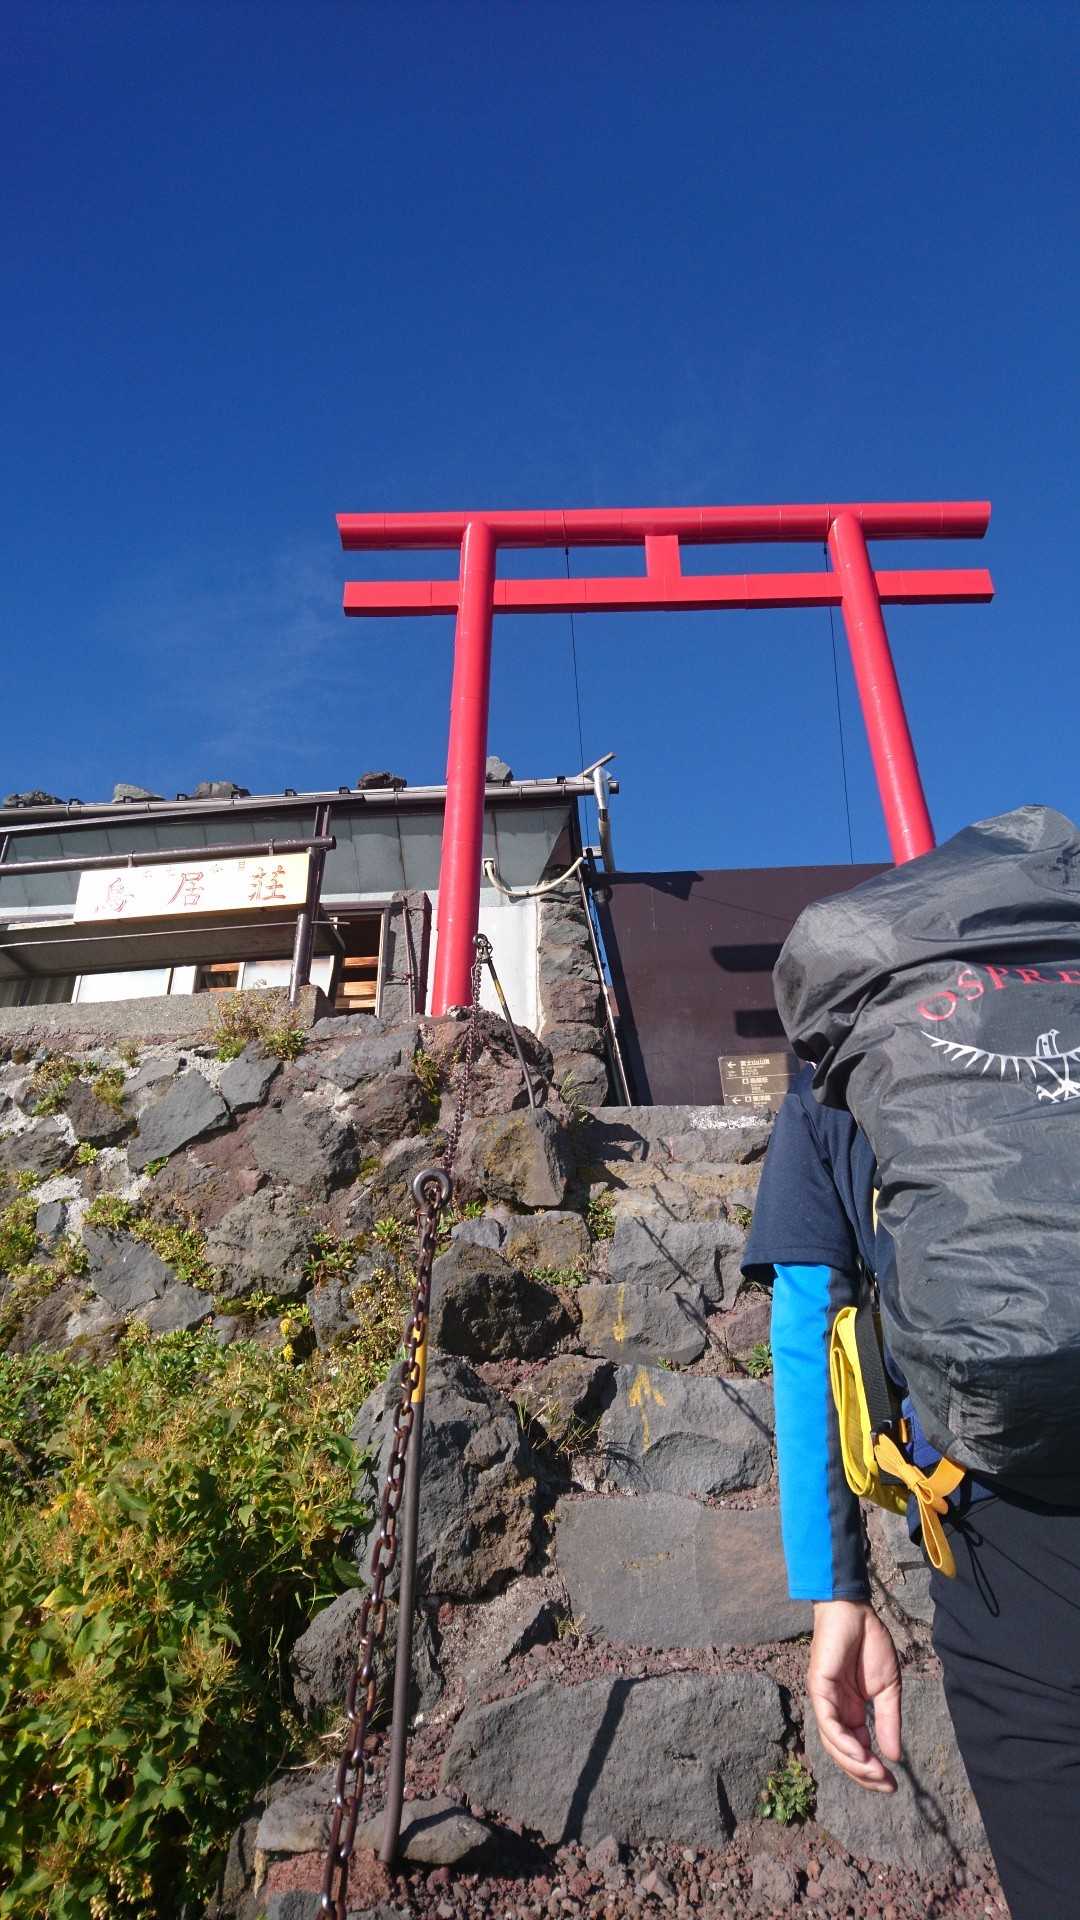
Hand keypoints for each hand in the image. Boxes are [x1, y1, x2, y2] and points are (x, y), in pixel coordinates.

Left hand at [807, 1599, 901, 1792]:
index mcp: (850, 1711)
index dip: (872, 1769)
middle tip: (886, 1786)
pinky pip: (828, 1723)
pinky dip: (842, 1742)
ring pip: (833, 1743)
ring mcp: (825, 1700)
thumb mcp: (888, 1689)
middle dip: (864, 1774)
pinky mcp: (818, 1688)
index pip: (857, 1749)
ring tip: (875, 1774)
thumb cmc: (870, 1644)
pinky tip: (860, 1754)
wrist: (856, 1611)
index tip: (892, 1784)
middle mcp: (835, 1710)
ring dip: (854, 1763)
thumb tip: (894, 1757)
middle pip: (843, 1753)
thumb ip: (888, 1722)